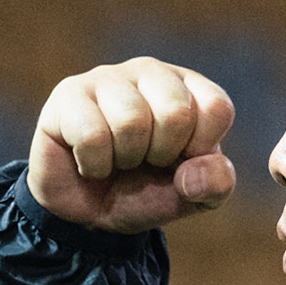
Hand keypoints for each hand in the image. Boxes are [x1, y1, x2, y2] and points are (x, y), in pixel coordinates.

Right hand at [26, 57, 236, 233]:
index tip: (180, 159)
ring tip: (117, 159)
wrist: (86, 211)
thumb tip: (195, 173)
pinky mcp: (69, 93)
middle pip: (175, 112)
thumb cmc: (143, 192)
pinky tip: (89, 161)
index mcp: (189, 89)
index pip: (216, 107)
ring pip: (131, 120)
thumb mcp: (192, 197)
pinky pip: (92, 134)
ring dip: (125, 159)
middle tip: (145, 160)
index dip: (200, 149)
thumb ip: (215, 185)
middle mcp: (151, 73)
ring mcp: (108, 78)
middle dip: (161, 154)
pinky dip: (95, 164)